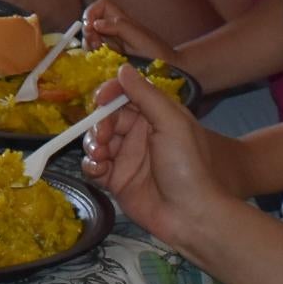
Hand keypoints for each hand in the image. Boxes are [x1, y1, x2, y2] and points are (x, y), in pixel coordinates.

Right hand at [83, 0, 171, 62]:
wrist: (170, 71)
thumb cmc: (158, 53)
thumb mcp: (139, 37)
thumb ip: (119, 27)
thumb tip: (96, 23)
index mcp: (122, 20)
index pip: (101, 5)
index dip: (92, 11)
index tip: (90, 25)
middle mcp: (114, 30)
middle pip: (91, 23)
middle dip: (88, 33)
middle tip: (96, 45)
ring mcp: (112, 45)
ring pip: (90, 40)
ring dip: (89, 46)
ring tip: (100, 54)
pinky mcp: (110, 59)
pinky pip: (95, 54)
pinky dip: (93, 57)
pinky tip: (102, 63)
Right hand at [87, 61, 249, 247]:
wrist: (191, 215)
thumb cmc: (188, 166)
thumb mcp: (172, 123)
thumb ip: (146, 95)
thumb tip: (122, 69)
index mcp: (155, 116)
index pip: (124, 95)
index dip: (109, 94)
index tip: (100, 100)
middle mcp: (138, 134)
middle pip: (105, 118)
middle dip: (98, 124)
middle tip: (103, 137)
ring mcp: (126, 158)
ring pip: (96, 141)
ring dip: (92, 144)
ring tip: (102, 156)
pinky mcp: (116, 181)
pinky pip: (94, 166)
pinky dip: (91, 165)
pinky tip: (100, 171)